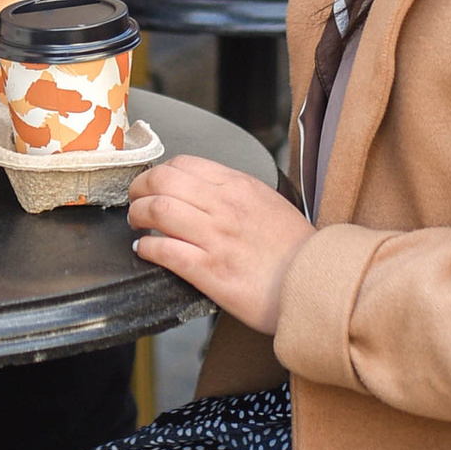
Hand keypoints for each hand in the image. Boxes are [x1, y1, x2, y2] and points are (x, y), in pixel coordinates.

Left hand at [129, 153, 311, 334]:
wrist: (315, 285)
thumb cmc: (297, 251)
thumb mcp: (269, 203)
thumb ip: (237, 192)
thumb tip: (205, 191)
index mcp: (239, 186)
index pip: (184, 164)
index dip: (159, 172)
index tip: (153, 184)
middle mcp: (224, 205)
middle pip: (162, 180)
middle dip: (139, 188)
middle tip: (135, 201)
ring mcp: (215, 237)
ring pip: (157, 210)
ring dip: (137, 215)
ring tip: (136, 224)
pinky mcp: (209, 270)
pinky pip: (164, 250)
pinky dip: (146, 248)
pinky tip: (144, 251)